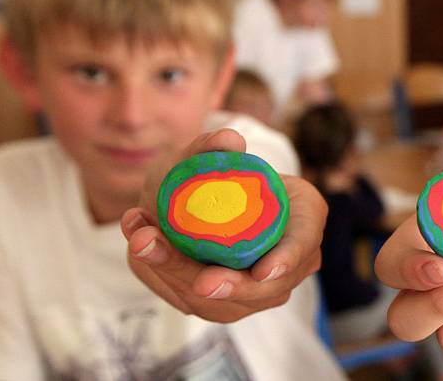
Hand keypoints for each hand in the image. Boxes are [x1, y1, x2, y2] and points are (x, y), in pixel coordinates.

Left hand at [120, 129, 326, 322]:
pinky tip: (139, 242)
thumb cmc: (213, 176)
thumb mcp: (210, 154)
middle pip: (262, 288)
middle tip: (201, 282)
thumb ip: (214, 146)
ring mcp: (255, 289)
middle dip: (228, 286)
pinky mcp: (219, 302)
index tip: (264, 269)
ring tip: (144, 241)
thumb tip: (227, 141)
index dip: (287, 259)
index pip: (302, 242)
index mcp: (303, 217)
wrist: (191, 202)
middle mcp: (287, 262)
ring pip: (223, 301)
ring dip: (180, 277)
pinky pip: (192, 299)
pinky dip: (161, 274)